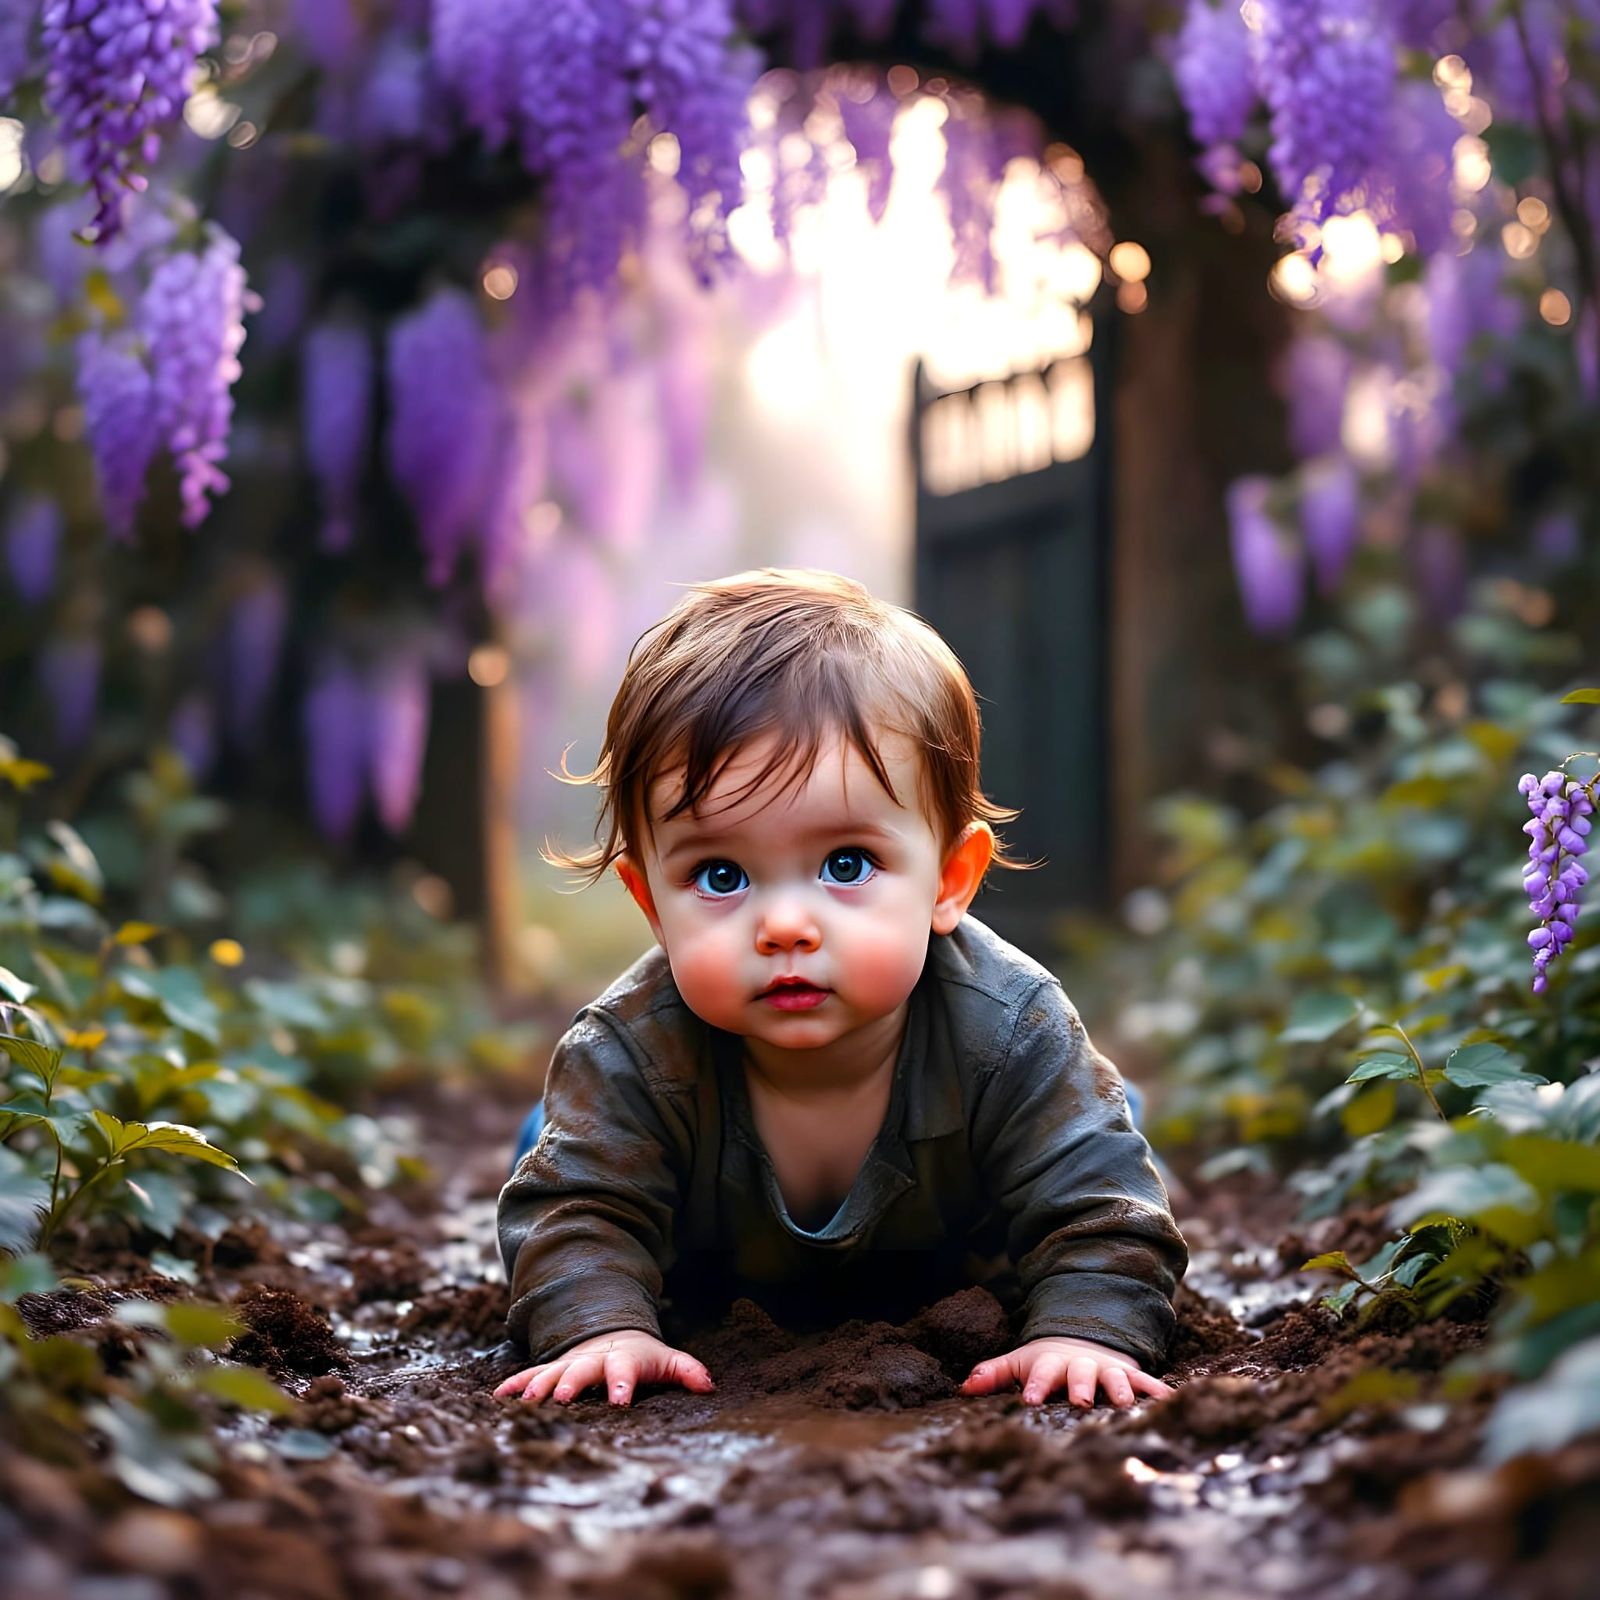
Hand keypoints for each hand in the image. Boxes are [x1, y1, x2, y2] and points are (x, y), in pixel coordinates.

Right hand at [492, 1328, 714, 1407]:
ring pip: (552, 1372)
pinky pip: (531, 1375)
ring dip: (539, 1385)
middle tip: (562, 1399)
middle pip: (583, 1369)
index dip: (623, 1384)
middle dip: (572, 1383)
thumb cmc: (643, 1357)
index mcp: (624, 1358)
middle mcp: (594, 1359)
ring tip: (527, 1402)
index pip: (626, 1369)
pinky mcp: (552, 1370)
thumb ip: (687, 1371)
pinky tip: (498, 1398)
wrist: (612, 1334)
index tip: (620, 1401)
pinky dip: (515, 1385)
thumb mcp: (667, 1360)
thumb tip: (709, 1387)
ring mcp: (570, 1363)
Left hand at [959, 1335, 1172, 1408]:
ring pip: (1115, 1377)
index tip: (1032, 1400)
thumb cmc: (1046, 1362)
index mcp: (1052, 1364)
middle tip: (1081, 1402)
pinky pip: (1145, 1381)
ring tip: (1126, 1404)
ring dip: (1120, 1389)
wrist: (1083, 1340)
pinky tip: (1170, 1400)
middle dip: (1081, 1387)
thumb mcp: (1019, 1363)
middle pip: (1081, 1374)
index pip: (1042, 1373)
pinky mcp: (1129, 1374)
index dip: (1037, 1385)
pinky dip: (1157, 1390)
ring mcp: (1107, 1368)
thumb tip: (962, 1389)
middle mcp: (1081, 1365)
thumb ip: (993, 1375)